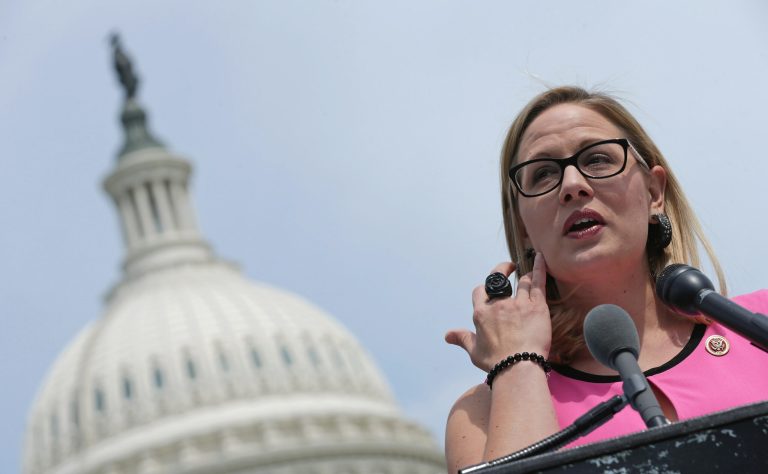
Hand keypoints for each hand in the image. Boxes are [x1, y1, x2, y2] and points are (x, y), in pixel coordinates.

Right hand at [445, 252, 551, 371]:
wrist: (517, 367)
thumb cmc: (495, 362)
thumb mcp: (474, 350)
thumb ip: (462, 338)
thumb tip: (448, 335)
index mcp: (481, 314)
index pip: (479, 292)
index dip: (484, 289)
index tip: (488, 290)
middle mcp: (498, 305)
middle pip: (498, 280)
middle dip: (502, 270)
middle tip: (509, 266)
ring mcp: (518, 303)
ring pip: (521, 282)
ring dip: (524, 276)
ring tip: (527, 273)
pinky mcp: (536, 306)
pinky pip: (537, 283)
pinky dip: (539, 269)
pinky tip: (541, 258)